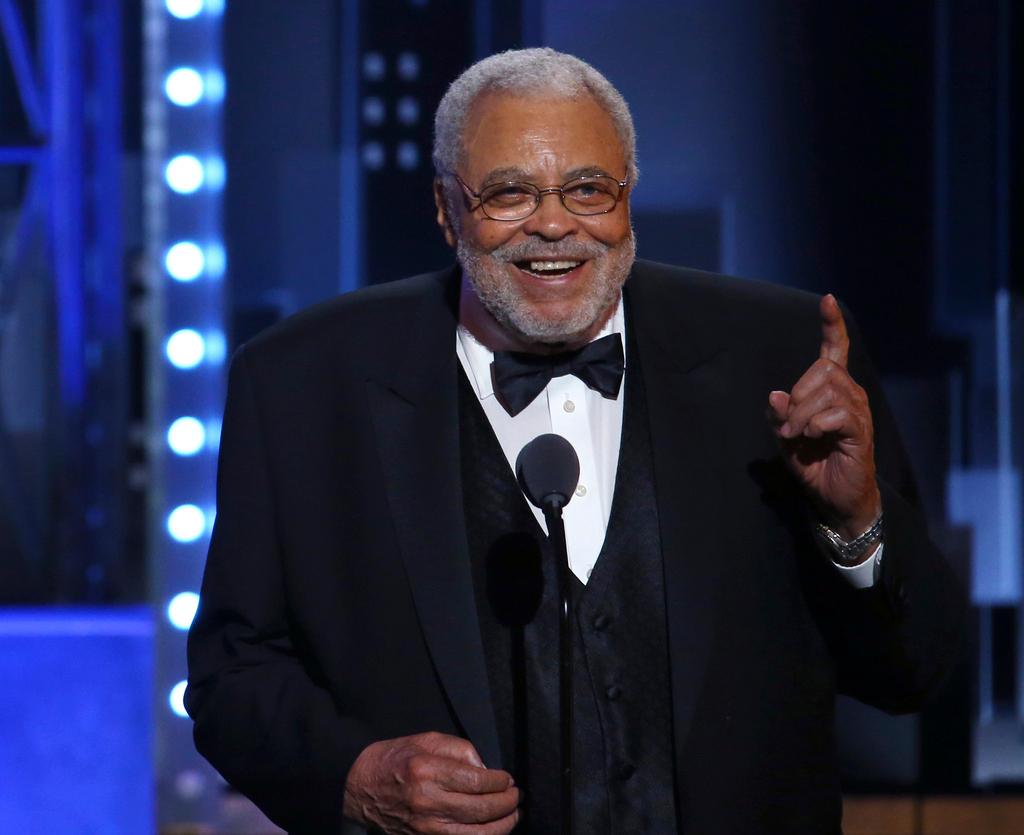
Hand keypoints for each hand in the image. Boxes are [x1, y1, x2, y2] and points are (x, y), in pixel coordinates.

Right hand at [342, 731, 519, 833]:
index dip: (500, 782)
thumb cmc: (393, 759)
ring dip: (501, 827)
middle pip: (481, 810)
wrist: (358, 786)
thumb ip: (460, 751)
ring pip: (475, 834)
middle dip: (506, 804)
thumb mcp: (426, 740)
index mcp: (428, 772)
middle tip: (516, 796)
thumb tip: (487, 771)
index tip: (508, 779)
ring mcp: (424, 828)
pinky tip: (491, 831)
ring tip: (512, 816)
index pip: (477, 783)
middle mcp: (427, 803)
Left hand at [766, 294, 880, 539]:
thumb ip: (779, 415)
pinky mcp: (861, 431)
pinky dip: (815, 425)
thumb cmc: (813, 464)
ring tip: (797, 436)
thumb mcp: (786, 437)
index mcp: (832, 390)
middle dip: (797, 396)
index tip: (827, 300)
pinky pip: (836, 414)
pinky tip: (811, 438)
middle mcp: (851, 393)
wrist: (834, 498)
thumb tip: (776, 394)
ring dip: (802, 415)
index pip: (835, 350)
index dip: (831, 325)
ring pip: (827, 392)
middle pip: (823, 370)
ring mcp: (858, 411)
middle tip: (788, 427)